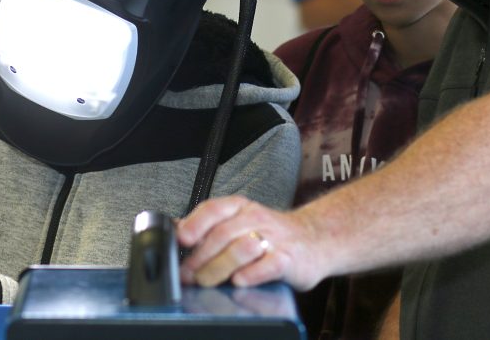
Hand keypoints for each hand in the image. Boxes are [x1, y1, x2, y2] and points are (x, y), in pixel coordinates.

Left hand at [176, 195, 323, 291]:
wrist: (315, 239)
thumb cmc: (270, 233)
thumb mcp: (238, 221)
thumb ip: (209, 225)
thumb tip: (174, 228)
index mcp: (240, 208)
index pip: (213, 209)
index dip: (195, 224)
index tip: (181, 239)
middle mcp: (256, 218)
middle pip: (222, 234)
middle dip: (201, 257)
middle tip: (188, 274)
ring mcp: (274, 238)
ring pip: (241, 248)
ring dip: (219, 267)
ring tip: (207, 281)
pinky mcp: (289, 259)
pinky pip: (269, 265)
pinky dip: (252, 273)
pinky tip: (239, 280)